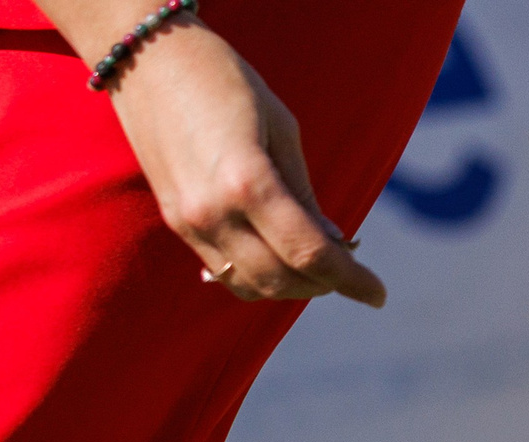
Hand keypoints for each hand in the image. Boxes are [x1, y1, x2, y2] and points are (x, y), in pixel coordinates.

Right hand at [104, 22, 385, 306]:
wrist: (149, 59)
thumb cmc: (225, 82)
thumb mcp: (282, 130)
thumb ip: (305, 195)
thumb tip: (336, 243)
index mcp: (248, 183)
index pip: (309, 254)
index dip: (351, 281)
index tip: (378, 295)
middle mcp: (213, 212)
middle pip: (281, 279)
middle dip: (324, 285)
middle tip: (350, 273)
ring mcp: (188, 222)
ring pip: (251, 286)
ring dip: (291, 287)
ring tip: (318, 267)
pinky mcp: (175, 222)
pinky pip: (223, 272)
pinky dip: (258, 278)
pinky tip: (279, 261)